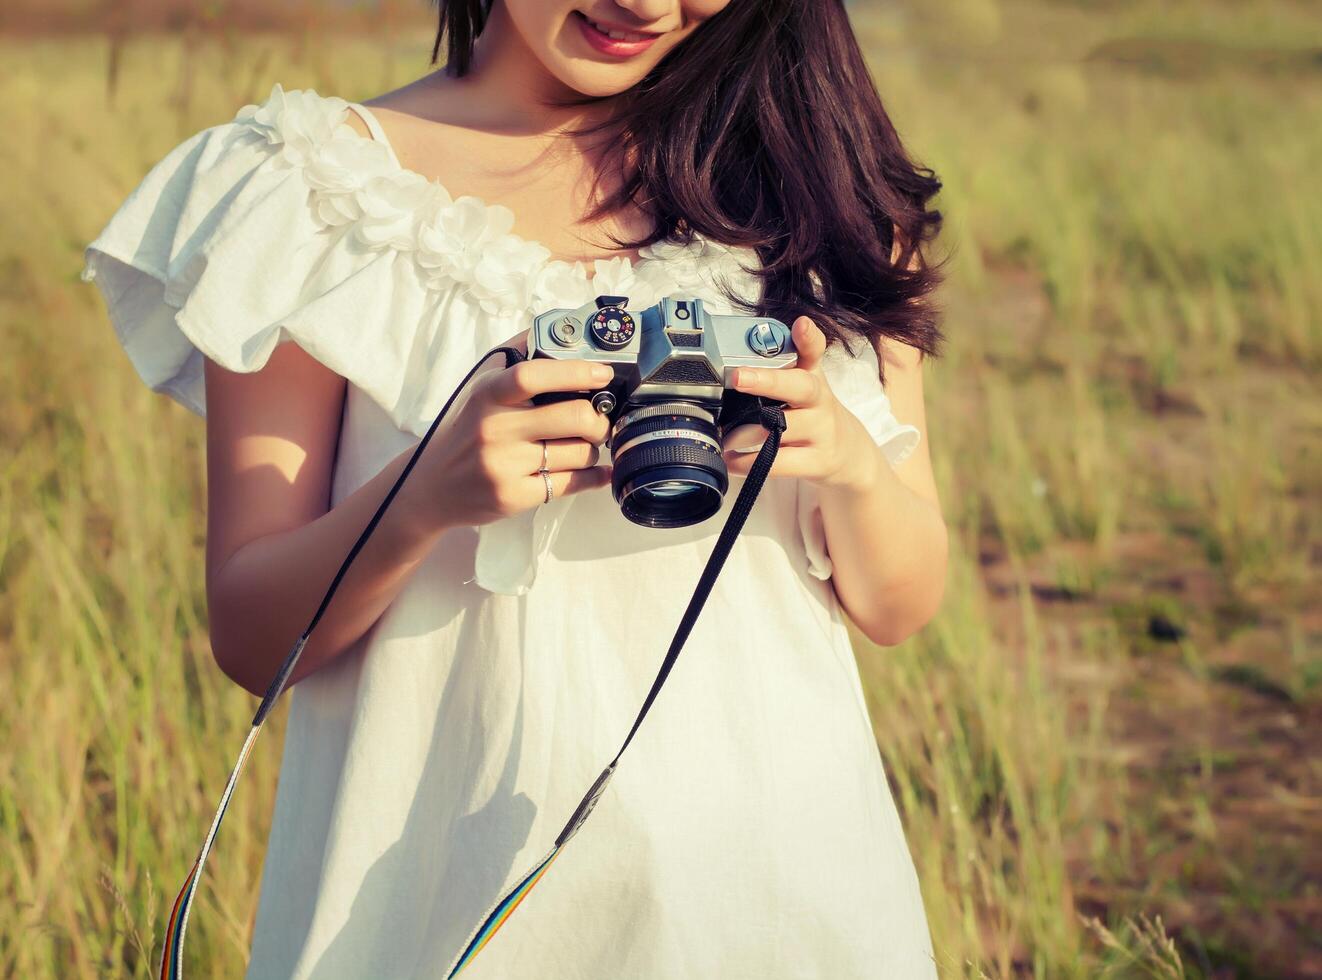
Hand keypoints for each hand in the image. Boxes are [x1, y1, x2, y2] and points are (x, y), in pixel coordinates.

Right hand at [416, 330, 614, 530]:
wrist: (431, 486)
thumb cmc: (464, 430)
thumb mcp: (479, 387)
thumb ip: (515, 357)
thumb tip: (557, 330)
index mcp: (488, 395)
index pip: (534, 375)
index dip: (576, 371)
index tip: (602, 373)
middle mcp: (495, 429)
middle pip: (573, 416)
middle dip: (598, 419)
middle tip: (598, 420)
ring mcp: (504, 465)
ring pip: (578, 452)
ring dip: (591, 448)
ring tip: (583, 445)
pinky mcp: (514, 497)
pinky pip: (571, 484)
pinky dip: (593, 476)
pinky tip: (598, 470)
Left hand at [721, 316, 879, 492]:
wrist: (846, 451)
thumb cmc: (811, 411)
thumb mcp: (802, 383)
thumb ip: (775, 367)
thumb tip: (733, 352)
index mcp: (812, 375)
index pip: (814, 350)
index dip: (808, 337)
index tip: (801, 325)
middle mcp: (819, 400)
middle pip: (800, 387)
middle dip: (768, 380)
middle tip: (738, 377)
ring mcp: (821, 431)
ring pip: (782, 428)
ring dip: (744, 433)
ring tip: (723, 435)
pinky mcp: (817, 461)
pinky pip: (779, 463)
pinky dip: (749, 463)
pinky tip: (731, 460)